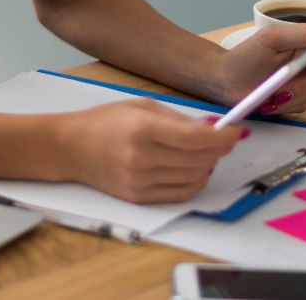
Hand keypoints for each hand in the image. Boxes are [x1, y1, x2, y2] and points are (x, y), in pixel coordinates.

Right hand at [55, 99, 244, 202]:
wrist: (70, 148)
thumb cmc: (104, 121)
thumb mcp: (142, 106)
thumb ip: (179, 119)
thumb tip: (213, 127)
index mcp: (144, 129)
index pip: (197, 139)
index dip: (223, 136)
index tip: (235, 131)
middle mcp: (143, 158)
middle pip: (200, 159)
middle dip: (219, 149)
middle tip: (224, 139)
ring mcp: (141, 182)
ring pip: (194, 179)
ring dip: (209, 166)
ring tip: (207, 153)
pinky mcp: (139, 198)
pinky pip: (180, 194)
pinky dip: (195, 182)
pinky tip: (195, 169)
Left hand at [216, 20, 305, 114]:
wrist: (226, 81)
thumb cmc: (245, 55)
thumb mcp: (270, 39)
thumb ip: (300, 33)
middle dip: (304, 77)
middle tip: (284, 77)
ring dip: (291, 92)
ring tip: (270, 90)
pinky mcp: (298, 99)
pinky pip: (304, 104)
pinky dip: (286, 104)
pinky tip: (270, 100)